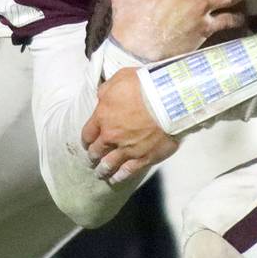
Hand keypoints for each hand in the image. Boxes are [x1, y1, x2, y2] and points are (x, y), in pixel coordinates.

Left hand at [81, 68, 178, 185]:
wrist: (169, 99)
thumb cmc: (145, 85)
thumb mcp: (120, 78)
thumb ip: (107, 90)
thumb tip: (101, 97)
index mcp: (102, 116)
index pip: (88, 133)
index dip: (87, 139)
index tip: (87, 142)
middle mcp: (111, 136)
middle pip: (97, 151)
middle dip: (93, 155)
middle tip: (92, 159)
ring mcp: (127, 149)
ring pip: (110, 164)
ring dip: (103, 170)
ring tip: (101, 174)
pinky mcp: (144, 157)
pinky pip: (128, 171)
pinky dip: (120, 176)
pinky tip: (116, 179)